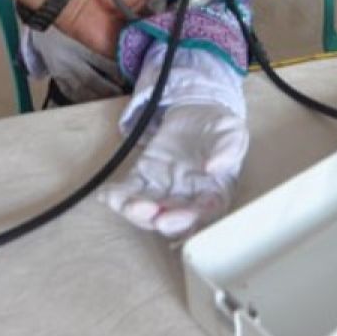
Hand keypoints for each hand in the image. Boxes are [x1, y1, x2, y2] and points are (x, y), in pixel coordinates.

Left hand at [54, 0, 185, 57]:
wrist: (85, 5)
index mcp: (148, 11)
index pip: (169, 21)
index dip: (183, 24)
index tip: (201, 30)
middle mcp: (143, 27)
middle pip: (164, 38)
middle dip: (177, 42)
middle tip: (197, 49)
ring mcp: (134, 42)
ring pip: (154, 51)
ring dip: (166, 54)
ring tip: (188, 60)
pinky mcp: (124, 55)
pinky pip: (139, 62)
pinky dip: (150, 64)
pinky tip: (168, 68)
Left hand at [101, 103, 249, 237]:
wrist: (198, 114)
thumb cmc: (220, 129)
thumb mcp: (231, 133)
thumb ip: (227, 150)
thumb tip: (215, 167)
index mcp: (213, 195)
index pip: (200, 216)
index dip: (184, 221)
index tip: (168, 219)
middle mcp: (187, 200)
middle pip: (170, 219)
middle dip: (153, 219)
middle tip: (141, 210)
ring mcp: (163, 191)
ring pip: (147, 210)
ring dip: (132, 210)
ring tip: (120, 202)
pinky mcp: (144, 178)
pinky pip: (129, 191)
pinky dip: (116, 196)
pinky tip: (105, 194)